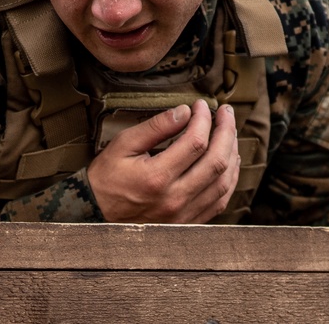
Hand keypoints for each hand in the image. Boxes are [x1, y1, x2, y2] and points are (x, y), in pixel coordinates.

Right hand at [87, 99, 239, 222]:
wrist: (95, 214)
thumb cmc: (107, 177)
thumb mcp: (123, 144)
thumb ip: (155, 127)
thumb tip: (184, 111)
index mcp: (156, 177)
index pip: (195, 142)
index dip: (204, 119)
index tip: (201, 105)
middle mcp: (174, 199)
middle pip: (217, 161)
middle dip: (227, 132)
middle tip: (226, 113)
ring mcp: (184, 215)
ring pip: (224, 183)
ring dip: (232, 153)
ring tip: (230, 133)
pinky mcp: (188, 223)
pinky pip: (220, 201)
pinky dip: (230, 179)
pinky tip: (230, 161)